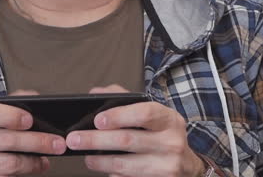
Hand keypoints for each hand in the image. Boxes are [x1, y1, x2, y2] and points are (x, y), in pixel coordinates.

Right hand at [0, 91, 66, 176]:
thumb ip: (10, 103)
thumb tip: (35, 98)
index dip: (9, 116)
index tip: (30, 120)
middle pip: (4, 141)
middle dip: (36, 142)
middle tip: (57, 143)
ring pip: (8, 164)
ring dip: (33, 162)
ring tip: (46, 159)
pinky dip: (22, 175)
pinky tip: (33, 169)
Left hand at [65, 85, 207, 176]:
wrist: (187, 165)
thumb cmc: (161, 134)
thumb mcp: (152, 113)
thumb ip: (123, 98)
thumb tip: (95, 94)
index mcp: (169, 119)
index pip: (144, 113)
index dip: (119, 116)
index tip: (97, 120)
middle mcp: (172, 142)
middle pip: (128, 140)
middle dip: (96, 140)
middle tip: (74, 139)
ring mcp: (167, 166)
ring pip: (125, 165)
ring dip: (99, 161)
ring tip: (86, 156)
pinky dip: (112, 175)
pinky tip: (103, 169)